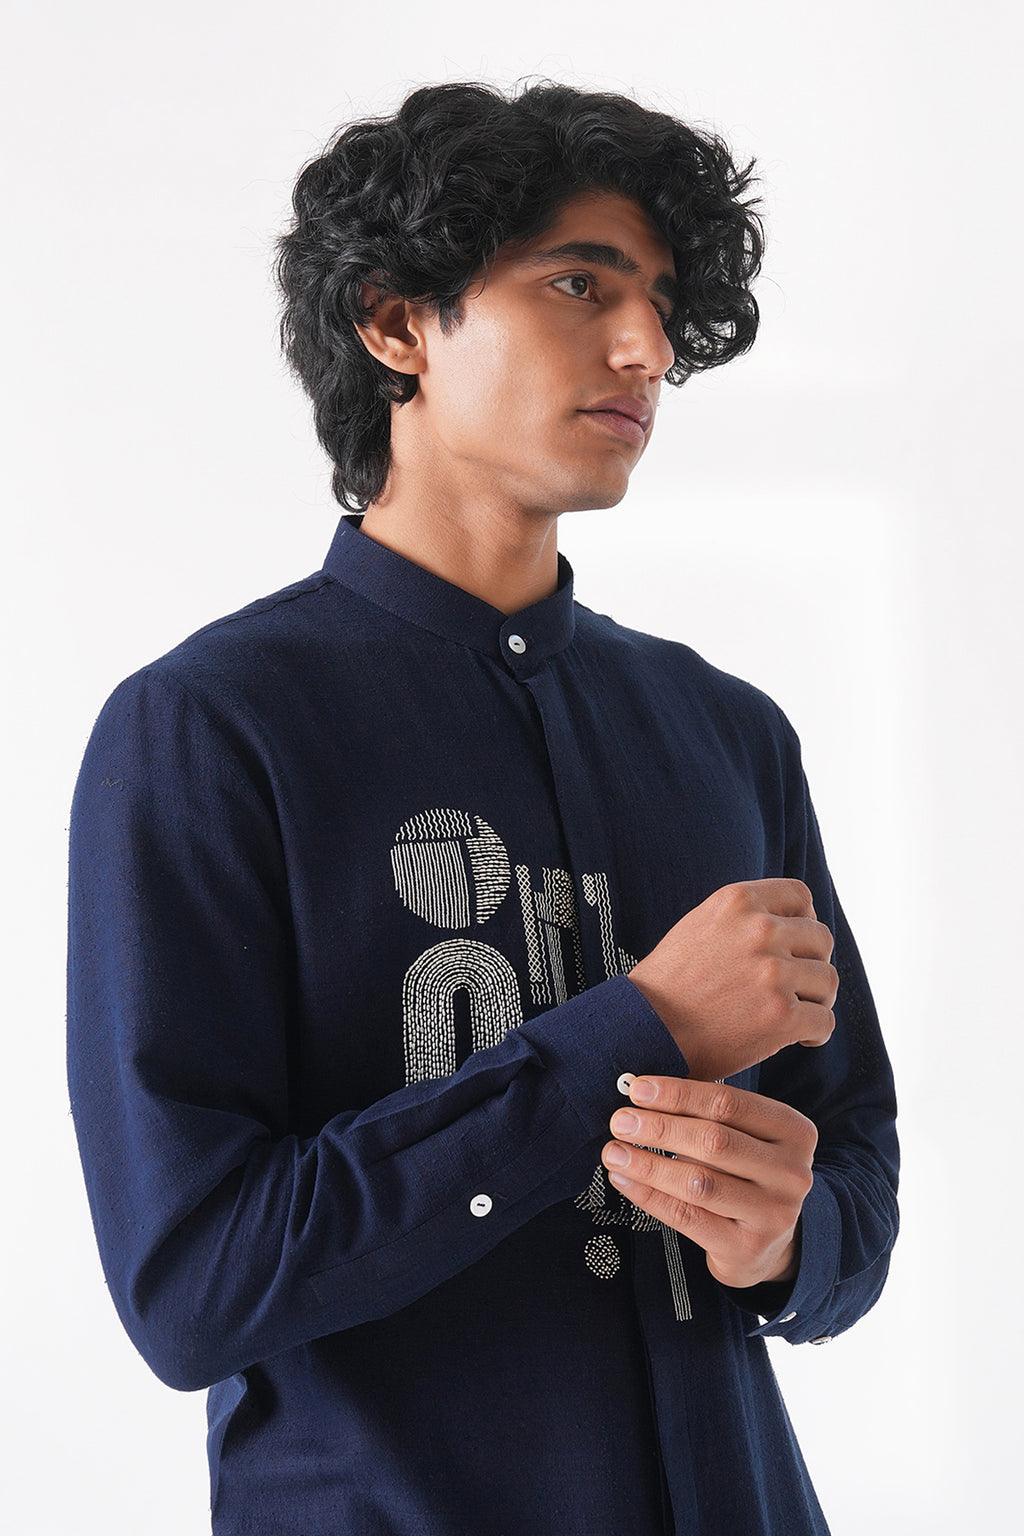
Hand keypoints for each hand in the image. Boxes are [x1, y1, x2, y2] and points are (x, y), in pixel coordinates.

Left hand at [601, 1075, 817, 1288]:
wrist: (767, 1243)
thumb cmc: (744, 1174)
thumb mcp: (743, 1137)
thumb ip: (704, 1114)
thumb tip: (641, 1093)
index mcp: (793, 1131)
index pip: (729, 1102)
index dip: (678, 1094)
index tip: (638, 1089)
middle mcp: (791, 1172)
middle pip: (714, 1140)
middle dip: (659, 1128)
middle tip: (620, 1121)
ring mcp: (773, 1213)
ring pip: (698, 1182)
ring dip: (648, 1164)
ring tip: (614, 1152)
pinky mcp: (747, 1247)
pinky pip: (686, 1217)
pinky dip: (648, 1195)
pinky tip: (624, 1180)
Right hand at [628, 878, 837, 1080]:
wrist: (644, 1030)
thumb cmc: (669, 985)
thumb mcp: (700, 926)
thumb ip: (742, 918)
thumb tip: (788, 920)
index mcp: (738, 901)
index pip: (799, 894)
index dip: (804, 919)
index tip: (797, 943)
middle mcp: (760, 930)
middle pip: (820, 938)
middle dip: (812, 963)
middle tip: (798, 986)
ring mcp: (773, 973)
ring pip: (827, 980)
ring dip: (816, 999)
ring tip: (797, 1013)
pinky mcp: (782, 1016)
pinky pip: (824, 1021)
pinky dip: (815, 1033)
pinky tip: (799, 1038)